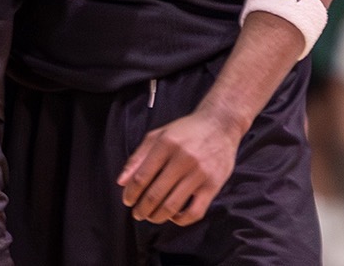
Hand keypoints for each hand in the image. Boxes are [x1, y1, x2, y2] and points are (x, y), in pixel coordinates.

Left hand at [118, 109, 242, 225]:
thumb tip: (122, 182)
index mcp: (166, 144)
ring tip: (152, 216)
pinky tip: (174, 215)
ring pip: (171, 206)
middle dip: (141, 209)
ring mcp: (199, 173)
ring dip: (156, 217)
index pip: (141, 177)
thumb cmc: (188, 130)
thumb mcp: (159, 135)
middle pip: (154, 194)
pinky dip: (181, 220)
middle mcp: (182, 158)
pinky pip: (194, 212)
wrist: (221, 124)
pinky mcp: (212, 185)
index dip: (130, 193)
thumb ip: (138, 157)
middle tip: (137, 213)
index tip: (128, 201)